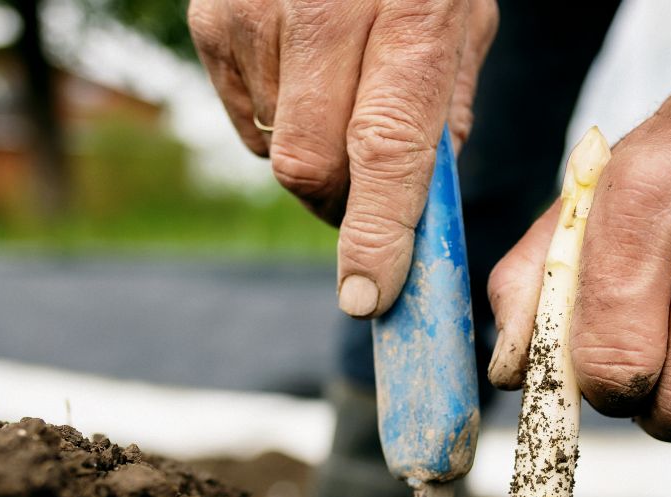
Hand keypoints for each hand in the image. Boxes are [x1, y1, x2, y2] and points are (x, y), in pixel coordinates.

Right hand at [188, 0, 497, 316]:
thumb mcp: (460, 19)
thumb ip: (443, 112)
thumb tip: (417, 210)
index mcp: (408, 15)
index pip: (384, 150)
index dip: (374, 234)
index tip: (366, 295)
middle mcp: (320, 14)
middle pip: (310, 168)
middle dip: (341, 204)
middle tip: (369, 196)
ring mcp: (252, 16)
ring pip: (274, 149)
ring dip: (313, 151)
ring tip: (340, 88)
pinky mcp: (210, 20)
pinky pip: (245, 117)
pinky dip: (276, 116)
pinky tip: (302, 66)